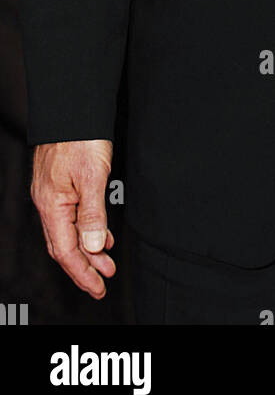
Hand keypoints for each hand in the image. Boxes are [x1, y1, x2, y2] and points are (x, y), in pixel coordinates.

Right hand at [30, 139, 114, 296]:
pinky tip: (101, 233)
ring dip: (88, 249)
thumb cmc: (80, 136)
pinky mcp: (60, 183)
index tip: (98, 287)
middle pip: (64, 246)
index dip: (83, 273)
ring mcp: (52, 193)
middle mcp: (47, 202)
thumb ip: (93, 214)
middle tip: (104, 281)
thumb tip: (93, 247)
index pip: (66, 251)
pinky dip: (86, 229)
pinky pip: (71, 216)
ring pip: (68, 232)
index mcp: (52, 205)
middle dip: (84, 267)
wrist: (72, 106)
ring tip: (107, 262)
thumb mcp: (93, 176)